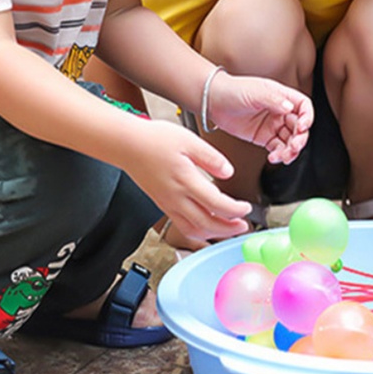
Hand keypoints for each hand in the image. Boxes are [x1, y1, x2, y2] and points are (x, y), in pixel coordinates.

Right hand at [126, 119, 252, 241]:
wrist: (126, 145)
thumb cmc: (153, 140)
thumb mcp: (189, 140)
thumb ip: (211, 158)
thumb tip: (228, 172)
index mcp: (185, 181)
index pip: (217, 204)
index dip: (235, 210)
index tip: (246, 208)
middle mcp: (176, 198)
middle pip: (207, 224)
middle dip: (229, 229)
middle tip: (244, 225)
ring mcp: (168, 204)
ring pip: (194, 230)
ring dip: (214, 234)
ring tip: (229, 229)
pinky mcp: (163, 205)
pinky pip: (182, 226)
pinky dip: (199, 232)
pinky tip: (208, 226)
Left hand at [207, 71, 312, 164]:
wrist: (213, 101)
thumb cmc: (233, 90)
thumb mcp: (255, 92)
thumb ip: (274, 99)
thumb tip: (290, 107)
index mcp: (282, 97)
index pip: (303, 107)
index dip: (307, 117)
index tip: (302, 127)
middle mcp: (280, 111)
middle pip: (299, 127)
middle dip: (299, 139)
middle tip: (294, 147)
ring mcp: (273, 125)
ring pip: (290, 140)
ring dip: (291, 150)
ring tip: (284, 157)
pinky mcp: (264, 137)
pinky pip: (277, 148)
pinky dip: (279, 155)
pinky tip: (274, 158)